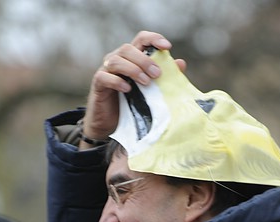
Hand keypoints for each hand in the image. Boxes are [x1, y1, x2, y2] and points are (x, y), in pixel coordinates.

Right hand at [79, 30, 186, 148]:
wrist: (111, 123)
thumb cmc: (132, 103)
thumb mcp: (151, 89)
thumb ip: (165, 76)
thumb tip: (181, 64)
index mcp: (132, 57)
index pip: (141, 39)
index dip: (153, 38)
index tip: (167, 47)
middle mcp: (117, 59)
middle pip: (128, 48)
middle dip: (144, 59)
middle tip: (157, 74)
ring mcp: (106, 70)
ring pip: (116, 60)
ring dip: (133, 69)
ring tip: (146, 82)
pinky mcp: (98, 84)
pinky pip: (104, 77)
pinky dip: (117, 81)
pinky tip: (128, 89)